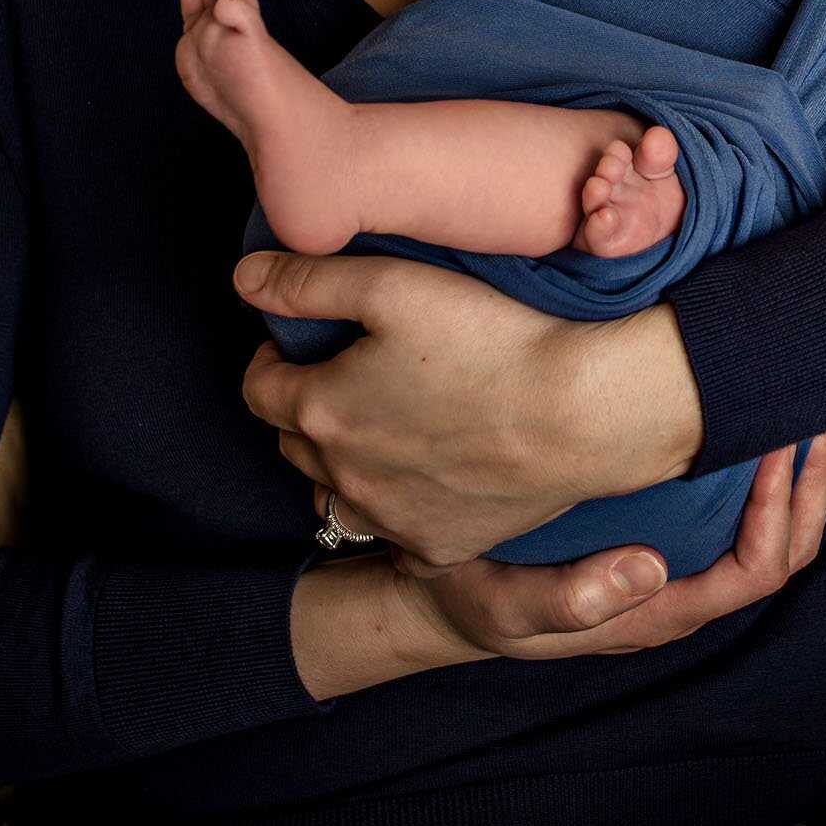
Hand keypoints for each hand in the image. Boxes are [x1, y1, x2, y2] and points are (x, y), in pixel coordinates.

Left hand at [234, 251, 702, 566]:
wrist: (581, 412)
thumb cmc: (489, 336)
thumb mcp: (390, 284)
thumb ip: (307, 280)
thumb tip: (245, 277)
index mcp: (321, 410)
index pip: (258, 388)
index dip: (273, 356)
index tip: (305, 338)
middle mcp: (344, 477)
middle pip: (293, 442)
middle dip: (307, 406)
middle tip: (350, 372)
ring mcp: (391, 520)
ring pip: (337, 495)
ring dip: (345, 461)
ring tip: (387, 423)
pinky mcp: (440, 548)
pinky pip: (396, 534)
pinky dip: (398, 505)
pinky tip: (430, 473)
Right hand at [393, 431, 825, 662]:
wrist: (438, 584)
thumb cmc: (470, 594)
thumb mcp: (500, 603)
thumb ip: (567, 599)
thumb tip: (649, 570)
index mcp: (658, 610)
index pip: (754, 571)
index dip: (778, 512)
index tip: (774, 445)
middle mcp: (680, 586)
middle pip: (783, 547)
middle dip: (809, 481)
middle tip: (815, 407)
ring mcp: (675, 558)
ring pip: (767, 523)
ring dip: (792, 466)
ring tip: (797, 397)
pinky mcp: (657, 525)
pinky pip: (729, 499)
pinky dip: (751, 454)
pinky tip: (741, 401)